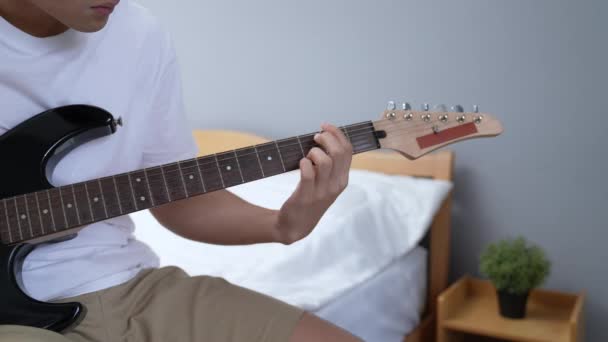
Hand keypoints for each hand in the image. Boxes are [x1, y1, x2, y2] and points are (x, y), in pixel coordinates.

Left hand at [273, 123, 352, 244]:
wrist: (296, 225)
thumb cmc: (310, 198)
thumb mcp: (327, 183)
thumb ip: (330, 165)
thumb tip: (324, 138)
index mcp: (343, 179)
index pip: (348, 150)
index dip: (337, 134)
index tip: (325, 126)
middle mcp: (336, 185)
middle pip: (339, 152)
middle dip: (327, 138)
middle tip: (315, 137)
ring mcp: (322, 191)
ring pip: (325, 161)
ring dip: (314, 151)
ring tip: (308, 154)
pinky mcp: (306, 196)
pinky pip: (308, 173)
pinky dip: (304, 163)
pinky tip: (301, 163)